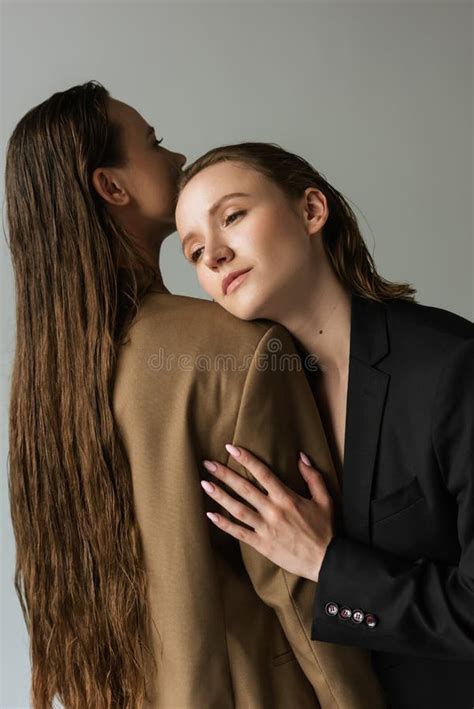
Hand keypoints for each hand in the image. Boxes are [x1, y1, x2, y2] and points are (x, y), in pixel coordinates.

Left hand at [200, 445, 334, 581]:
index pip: (263, 473)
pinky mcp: (262, 544)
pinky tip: (210, 515)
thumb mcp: (324, 500)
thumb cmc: (325, 529)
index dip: (246, 459)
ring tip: (204, 484)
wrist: (326, 561)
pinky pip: (239, 533)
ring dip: (220, 496)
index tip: (231, 448)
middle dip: (225, 474)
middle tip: (208, 463)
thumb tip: (301, 457)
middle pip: (245, 489)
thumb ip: (312, 477)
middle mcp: (273, 511)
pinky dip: (224, 524)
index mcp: (287, 498)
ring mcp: (266, 528)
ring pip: (238, 509)